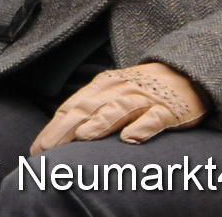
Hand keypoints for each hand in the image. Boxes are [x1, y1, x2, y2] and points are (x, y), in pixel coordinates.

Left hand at [30, 62, 208, 152]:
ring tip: (83, 137)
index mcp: (101, 87)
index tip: (38, 149)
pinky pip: (155, 118)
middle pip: (88, 108)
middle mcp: (119, 90)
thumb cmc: (140, 90)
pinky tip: (131, 139)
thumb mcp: (111, 93)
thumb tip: (59, 136)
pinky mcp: (168, 110)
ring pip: (118, 109)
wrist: (184, 73)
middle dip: (66, 129)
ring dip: (100, 123)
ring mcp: (144, 99)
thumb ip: (89, 110)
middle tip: (49, 149)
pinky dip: (143, 127)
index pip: (72, 108)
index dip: (54, 127)